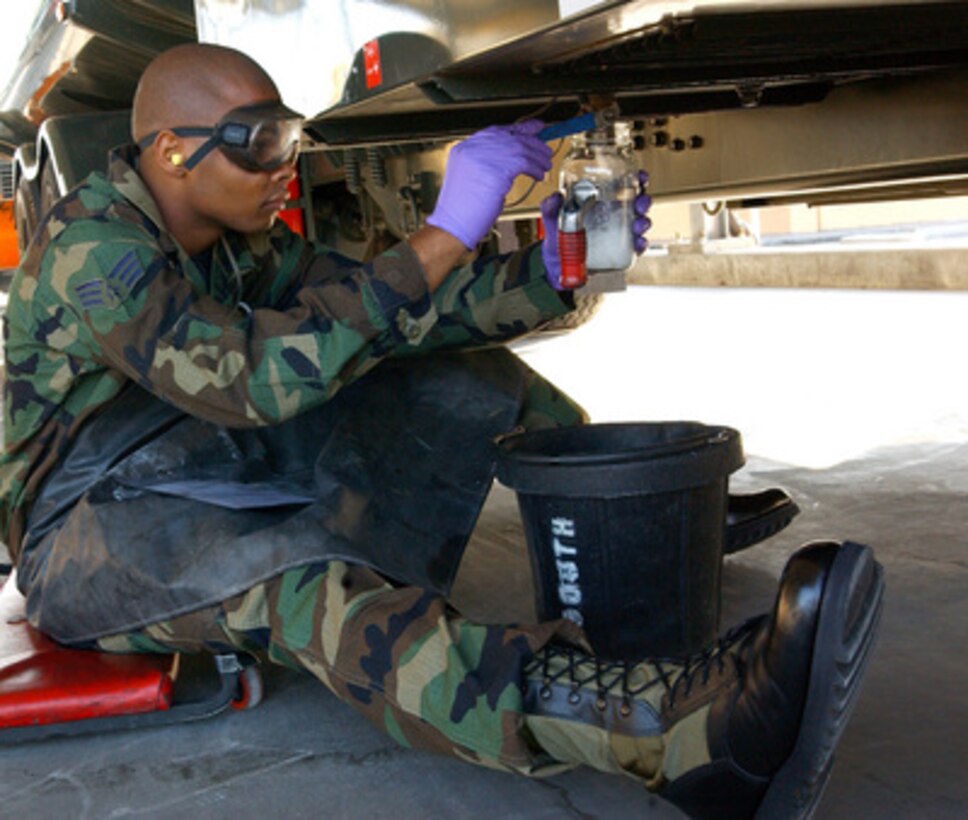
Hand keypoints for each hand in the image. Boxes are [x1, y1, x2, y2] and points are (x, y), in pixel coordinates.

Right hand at [427, 120, 552, 248]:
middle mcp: (473, 149)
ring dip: (537, 157)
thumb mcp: (471, 178)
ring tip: (545, 165)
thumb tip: (512, 158)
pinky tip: (538, 175)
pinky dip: (535, 168)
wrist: (452, 226)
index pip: (496, 131)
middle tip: (544, 148)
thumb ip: (488, 163)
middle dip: (532, 142)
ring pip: (520, 148)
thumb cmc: (461, 210)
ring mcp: (483, 157)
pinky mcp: (496, 170)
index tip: (532, 128)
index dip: (517, 129)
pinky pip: (524, 162)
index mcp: (465, 149)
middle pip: (510, 136)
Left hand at [541, 170, 652, 290]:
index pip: (623, 186)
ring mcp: (618, 233)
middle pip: (636, 203)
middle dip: (644, 201)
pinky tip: (638, 242)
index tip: (640, 176)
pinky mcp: (619, 251)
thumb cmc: (558, 235)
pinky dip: (640, 244)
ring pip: (639, 223)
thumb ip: (551, 207)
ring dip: (644, 222)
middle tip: (640, 204)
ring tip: (639, 225)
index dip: (636, 179)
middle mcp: (613, 215)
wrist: (556, 263)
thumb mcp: (553, 217)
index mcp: (601, 201)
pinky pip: (635, 247)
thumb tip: (555, 197)